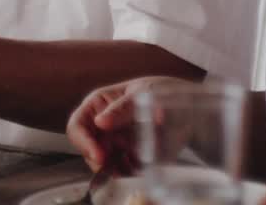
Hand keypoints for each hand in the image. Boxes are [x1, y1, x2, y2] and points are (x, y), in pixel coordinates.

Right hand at [67, 76, 193, 173]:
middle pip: (87, 150)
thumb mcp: (142, 94)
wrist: (188, 105)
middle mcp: (103, 126)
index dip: (83, 142)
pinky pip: (122, 171)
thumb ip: (121, 108)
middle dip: (98, 161)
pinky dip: (129, 174)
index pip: (77, 126)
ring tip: (133, 168)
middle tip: (115, 167)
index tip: (98, 156)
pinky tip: (141, 169)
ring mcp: (115, 142)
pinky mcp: (129, 156)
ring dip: (114, 170)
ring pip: (103, 164)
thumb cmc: (161, 90)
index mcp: (98, 105)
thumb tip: (99, 122)